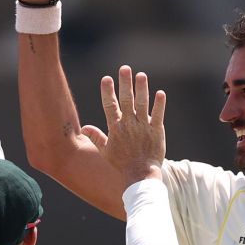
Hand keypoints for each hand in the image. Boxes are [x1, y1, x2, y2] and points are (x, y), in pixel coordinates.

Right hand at [92, 66, 165, 182]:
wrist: (140, 176)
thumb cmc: (122, 164)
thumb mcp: (106, 151)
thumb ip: (96, 137)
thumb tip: (85, 128)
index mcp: (116, 128)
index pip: (110, 105)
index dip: (108, 91)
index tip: (106, 78)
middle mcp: (129, 125)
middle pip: (127, 100)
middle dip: (125, 83)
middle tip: (125, 68)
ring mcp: (143, 127)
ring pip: (142, 104)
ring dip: (142, 89)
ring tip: (141, 75)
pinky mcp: (156, 131)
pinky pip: (158, 115)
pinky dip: (159, 104)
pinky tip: (160, 93)